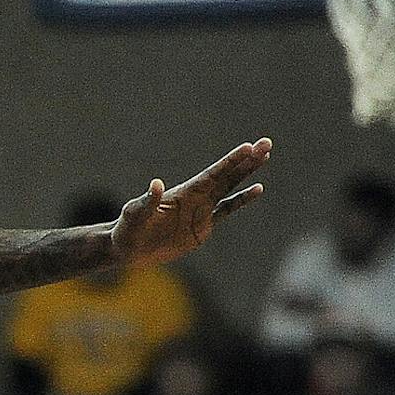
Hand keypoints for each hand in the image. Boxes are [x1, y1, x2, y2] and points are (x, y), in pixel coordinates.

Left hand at [110, 139, 270, 267]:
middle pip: (226, 176)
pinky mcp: (202, 227)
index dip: (230, 161)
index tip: (249, 147)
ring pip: (229, 188)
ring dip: (247, 174)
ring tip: (264, 157)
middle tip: (266, 143)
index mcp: (183, 193)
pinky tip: (257, 189)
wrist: (127, 250)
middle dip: (246, 160)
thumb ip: (146, 201)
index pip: (212, 174)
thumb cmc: (127, 230)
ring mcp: (201, 211)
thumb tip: (155, 184)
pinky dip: (241, 200)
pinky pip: (226, 210)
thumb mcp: (134, 214)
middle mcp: (195, 198)